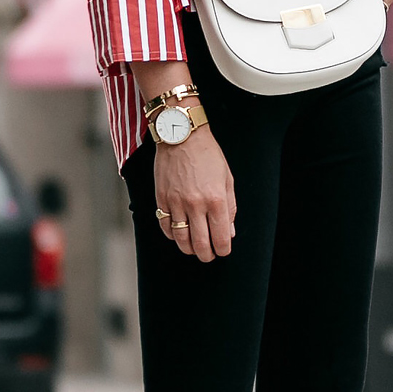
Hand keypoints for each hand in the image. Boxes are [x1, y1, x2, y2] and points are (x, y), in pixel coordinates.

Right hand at [154, 122, 235, 261]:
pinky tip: (178, 234)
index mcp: (216, 199)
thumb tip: (229, 231)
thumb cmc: (207, 154)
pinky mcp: (161, 199)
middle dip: (206, 255)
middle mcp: (196, 204)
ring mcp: (176, 203)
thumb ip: (230, 207)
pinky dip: (171, 235)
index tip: (223, 250)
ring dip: (188, 248)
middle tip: (208, 255)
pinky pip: (165, 226)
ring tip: (194, 249)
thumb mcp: (227, 179)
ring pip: (181, 239)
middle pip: (200, 244)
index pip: (220, 237)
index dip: (223, 249)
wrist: (181, 135)